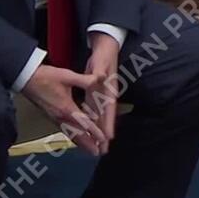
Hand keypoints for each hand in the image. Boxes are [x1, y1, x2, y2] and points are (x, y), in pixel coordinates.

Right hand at [22, 64, 106, 155]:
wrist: (26, 79)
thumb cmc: (46, 77)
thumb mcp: (67, 76)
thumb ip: (84, 79)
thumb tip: (100, 78)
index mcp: (66, 108)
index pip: (83, 123)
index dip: (94, 131)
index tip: (102, 139)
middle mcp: (60, 117)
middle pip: (76, 134)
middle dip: (87, 144)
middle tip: (97, 153)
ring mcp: (54, 118)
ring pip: (69, 134)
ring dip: (80, 143)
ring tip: (88, 150)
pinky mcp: (51, 117)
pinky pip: (63, 130)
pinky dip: (71, 137)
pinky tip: (75, 138)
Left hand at [82, 32, 121, 154]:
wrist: (106, 47)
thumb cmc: (104, 55)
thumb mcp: (101, 61)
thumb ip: (100, 70)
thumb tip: (101, 77)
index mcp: (110, 89)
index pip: (109, 109)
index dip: (109, 123)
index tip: (108, 137)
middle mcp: (107, 95)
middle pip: (105, 118)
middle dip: (104, 134)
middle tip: (102, 150)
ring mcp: (103, 96)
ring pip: (100, 117)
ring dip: (98, 131)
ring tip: (97, 146)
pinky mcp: (97, 94)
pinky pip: (94, 111)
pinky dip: (92, 121)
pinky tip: (88, 129)